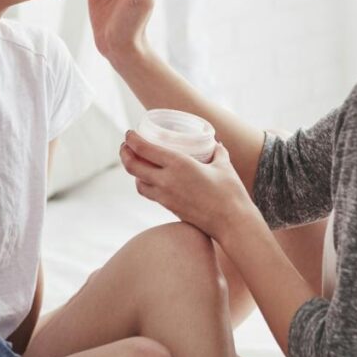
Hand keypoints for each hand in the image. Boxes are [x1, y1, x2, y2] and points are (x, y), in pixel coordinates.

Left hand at [120, 131, 260, 242]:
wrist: (231, 223)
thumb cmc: (230, 192)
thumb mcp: (224, 165)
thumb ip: (217, 151)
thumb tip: (215, 143)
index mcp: (178, 164)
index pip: (144, 150)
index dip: (132, 140)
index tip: (129, 133)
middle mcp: (167, 180)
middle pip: (133, 166)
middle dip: (125, 154)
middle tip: (126, 145)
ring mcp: (166, 197)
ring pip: (138, 182)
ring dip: (132, 171)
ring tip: (136, 161)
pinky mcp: (170, 208)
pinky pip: (149, 193)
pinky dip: (144, 183)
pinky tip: (151, 178)